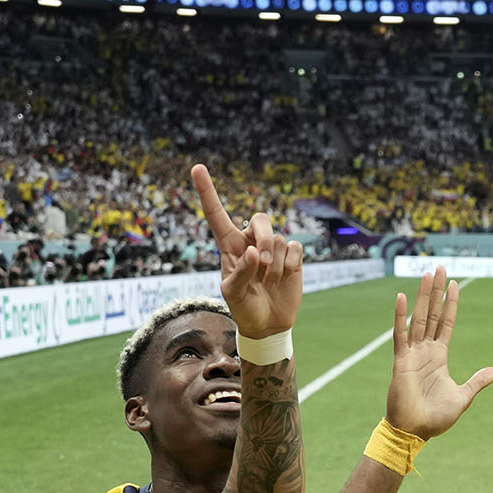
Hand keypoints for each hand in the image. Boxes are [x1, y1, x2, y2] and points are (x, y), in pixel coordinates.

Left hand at [192, 164, 303, 339]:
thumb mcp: (232, 295)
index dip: (207, 191)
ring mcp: (273, 247)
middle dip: (264, 239)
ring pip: (278, 240)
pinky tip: (284, 278)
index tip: (197, 168)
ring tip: (268, 283)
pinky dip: (289, 266)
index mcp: (229, 245)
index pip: (216, 214)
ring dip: (274, 266)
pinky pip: (295, 248)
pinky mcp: (292, 256)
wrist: (267, 324)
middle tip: (261, 263)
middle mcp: (250, 240)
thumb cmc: (244, 307)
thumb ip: (240, 273)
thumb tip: (254, 252)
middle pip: (261, 219)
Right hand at [384, 266, 492, 438]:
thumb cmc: (435, 418)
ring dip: (423, 296)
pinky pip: (400, 335)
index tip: (454, 284)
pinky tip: (401, 297)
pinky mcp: (401, 361)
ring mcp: (412, 354)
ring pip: (419, 318)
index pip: (446, 323)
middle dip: (436, 291)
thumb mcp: (463, 396)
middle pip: (432, 314)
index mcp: (439, 357)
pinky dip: (401, 316)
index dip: (450, 303)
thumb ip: (477, 380)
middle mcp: (425, 351)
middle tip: (439, 268)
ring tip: (427, 274)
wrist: (415, 432)